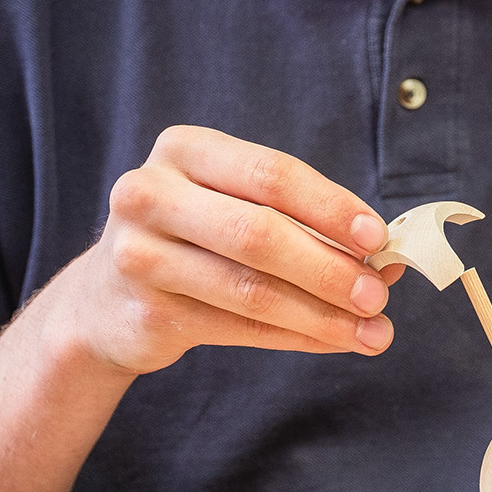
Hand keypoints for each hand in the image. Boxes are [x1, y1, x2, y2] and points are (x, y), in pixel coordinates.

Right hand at [31, 125, 401, 382]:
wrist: (105, 300)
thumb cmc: (193, 238)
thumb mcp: (235, 207)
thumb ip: (304, 224)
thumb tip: (387, 261)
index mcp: (183, 149)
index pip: (270, 174)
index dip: (330, 207)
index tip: (378, 238)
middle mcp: (150, 194)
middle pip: (258, 233)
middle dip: (329, 268)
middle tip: (378, 295)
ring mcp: (139, 256)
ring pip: (250, 290)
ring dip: (321, 314)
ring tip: (371, 331)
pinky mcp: (146, 313)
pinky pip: (239, 329)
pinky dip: (296, 337)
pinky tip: (333, 341)